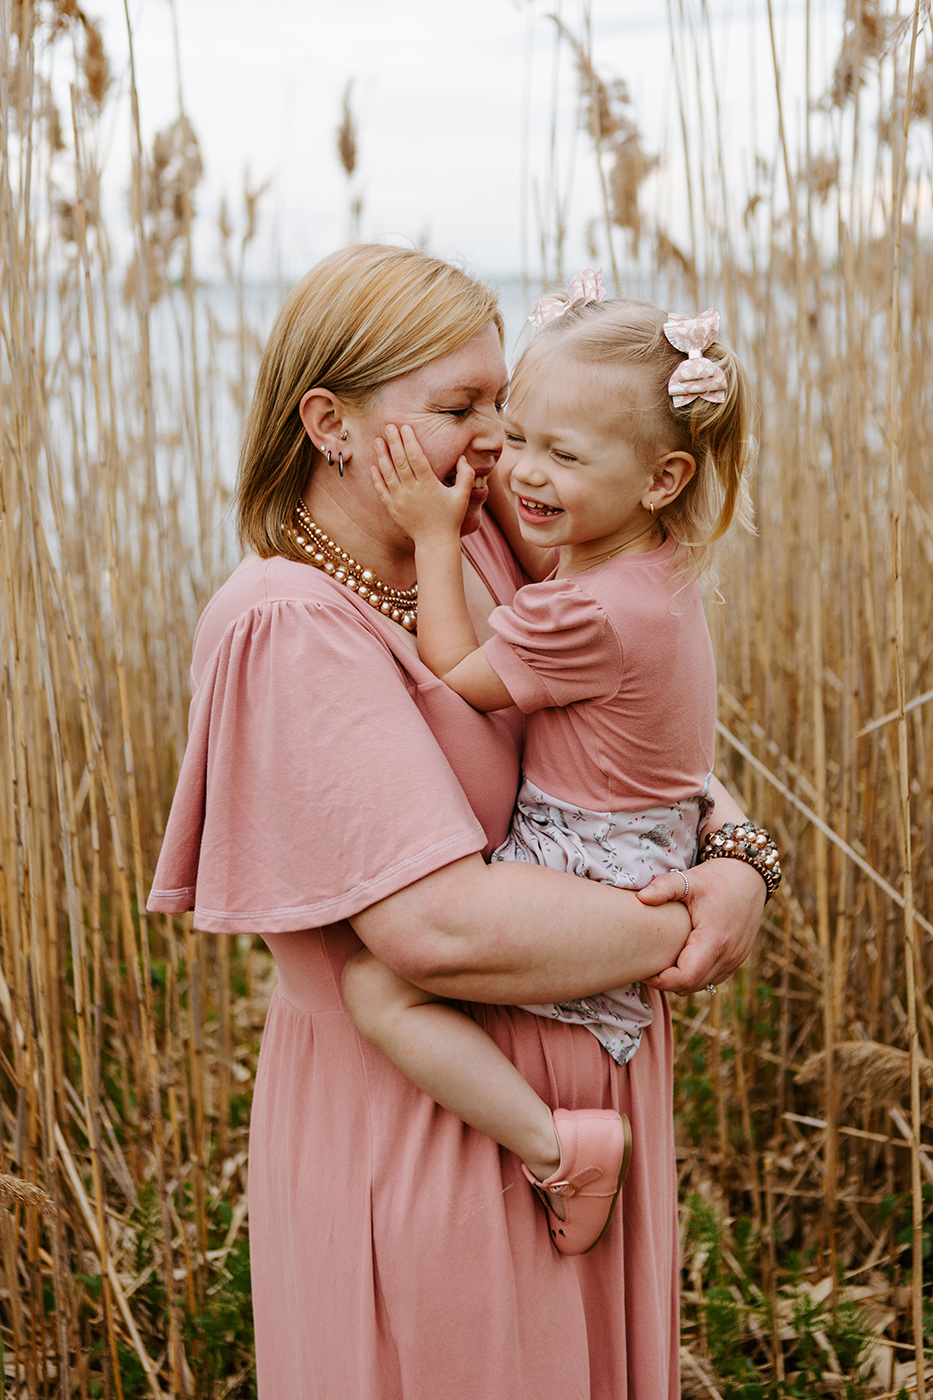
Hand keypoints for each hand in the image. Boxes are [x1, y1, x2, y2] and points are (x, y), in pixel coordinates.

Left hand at [372, 424, 473, 544]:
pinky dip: (376, 478)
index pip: (416, 457)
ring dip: (382, 456)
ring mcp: (400, 500)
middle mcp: (412, 490)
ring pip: (388, 473)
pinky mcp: (392, 508)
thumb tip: (463, 457)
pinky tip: (373, 466)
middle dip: (394, 442)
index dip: (409, 441)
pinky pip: (381, 490)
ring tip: (377, 440)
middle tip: (389, 426)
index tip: (405, 427)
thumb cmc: (450, 518)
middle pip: (400, 461)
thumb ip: (466, 475)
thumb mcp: (463, 495)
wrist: (435, 542)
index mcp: (429, 484)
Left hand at [638, 858, 764, 994]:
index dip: (661, 981)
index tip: (645, 970)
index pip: (685, 978)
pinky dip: (697, 975)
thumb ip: (664, 887)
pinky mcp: (737, 959)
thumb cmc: (717, 878)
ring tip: (664, 962)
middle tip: (649, 966)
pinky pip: (713, 978)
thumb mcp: (689, 879)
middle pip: (691, 986)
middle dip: (668, 982)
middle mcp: (728, 955)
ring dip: (682, 980)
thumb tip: (641, 898)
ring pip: (702, 985)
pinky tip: (683, 958)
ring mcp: (735, 959)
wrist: (749, 877)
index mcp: (714, 939)